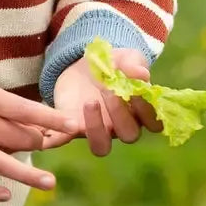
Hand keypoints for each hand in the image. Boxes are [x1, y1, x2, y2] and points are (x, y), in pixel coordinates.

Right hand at [0, 44, 78, 201]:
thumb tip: (19, 117)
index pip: (26, 110)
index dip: (52, 119)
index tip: (73, 125)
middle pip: (19, 138)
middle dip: (39, 143)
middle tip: (51, 146)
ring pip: (3, 163)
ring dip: (29, 174)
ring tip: (49, 182)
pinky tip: (4, 195)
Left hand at [44, 48, 161, 155]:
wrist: (83, 64)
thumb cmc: (113, 64)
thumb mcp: (125, 58)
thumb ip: (135, 64)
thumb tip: (141, 74)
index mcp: (139, 112)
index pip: (153, 123)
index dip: (147, 109)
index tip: (136, 88)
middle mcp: (120, 127)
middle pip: (129, 135)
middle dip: (119, 113)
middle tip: (107, 89)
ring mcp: (96, 129)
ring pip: (101, 147)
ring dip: (96, 129)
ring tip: (89, 103)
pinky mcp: (71, 126)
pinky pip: (64, 139)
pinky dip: (56, 137)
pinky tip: (51, 128)